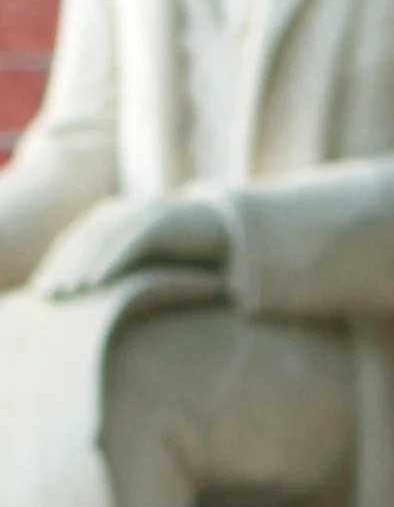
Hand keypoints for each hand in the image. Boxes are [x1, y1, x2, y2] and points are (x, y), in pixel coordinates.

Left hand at [30, 193, 228, 299]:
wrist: (234, 230)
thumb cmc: (192, 250)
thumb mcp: (157, 259)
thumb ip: (132, 267)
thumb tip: (110, 294)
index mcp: (120, 218)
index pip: (81, 240)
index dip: (61, 263)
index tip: (46, 289)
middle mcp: (127, 212)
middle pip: (84, 239)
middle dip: (64, 267)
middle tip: (48, 294)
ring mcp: (144, 215)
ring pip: (102, 240)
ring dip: (83, 267)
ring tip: (70, 292)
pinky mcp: (162, 223)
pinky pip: (129, 244)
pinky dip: (111, 263)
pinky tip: (98, 283)